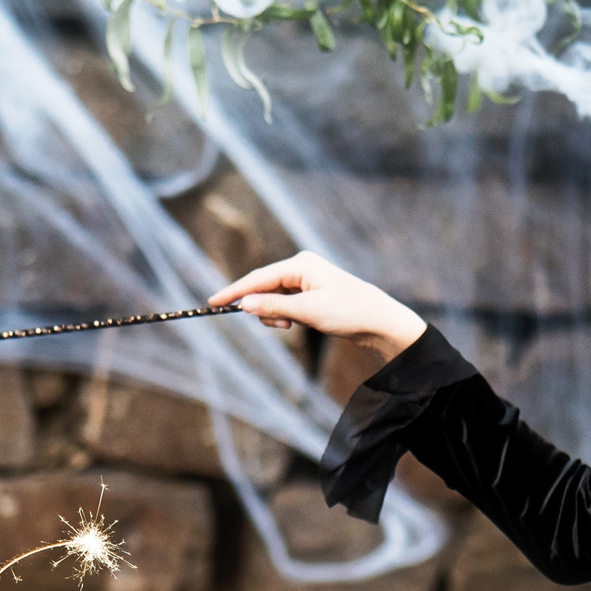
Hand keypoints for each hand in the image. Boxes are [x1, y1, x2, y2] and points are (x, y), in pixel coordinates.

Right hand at [210, 252, 427, 364]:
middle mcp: (300, 266)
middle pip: (263, 287)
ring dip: (274, 315)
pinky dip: (283, 315)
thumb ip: (273, 307)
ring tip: (291, 327)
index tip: (212, 302)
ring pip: (272, 298)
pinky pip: (283, 302)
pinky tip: (295, 323)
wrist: (379, 321)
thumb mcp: (307, 311)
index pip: (257, 278)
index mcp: (300, 264)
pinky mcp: (308, 291)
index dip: (234, 291)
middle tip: (282, 327)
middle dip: (263, 309)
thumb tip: (243, 304)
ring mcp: (304, 279)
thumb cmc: (347, 312)